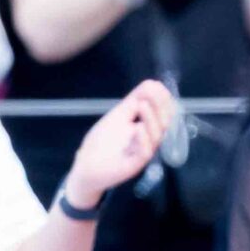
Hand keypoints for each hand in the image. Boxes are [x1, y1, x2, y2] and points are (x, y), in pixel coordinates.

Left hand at [63, 80, 176, 203]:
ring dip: (150, 119)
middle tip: (153, 93)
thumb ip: (133, 102)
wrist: (87, 167)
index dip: (161, 99)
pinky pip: (144, 152)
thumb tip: (151, 83)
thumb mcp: (117, 117)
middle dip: (159, 107)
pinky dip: (142, 139)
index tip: (158, 86)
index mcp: (146, 127)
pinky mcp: (135, 164)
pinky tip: (138, 128)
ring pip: (155, 136)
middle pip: (162, 122)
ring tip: (142, 104)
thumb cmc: (102, 142)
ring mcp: (142, 152)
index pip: (161, 112)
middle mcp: (148, 139)